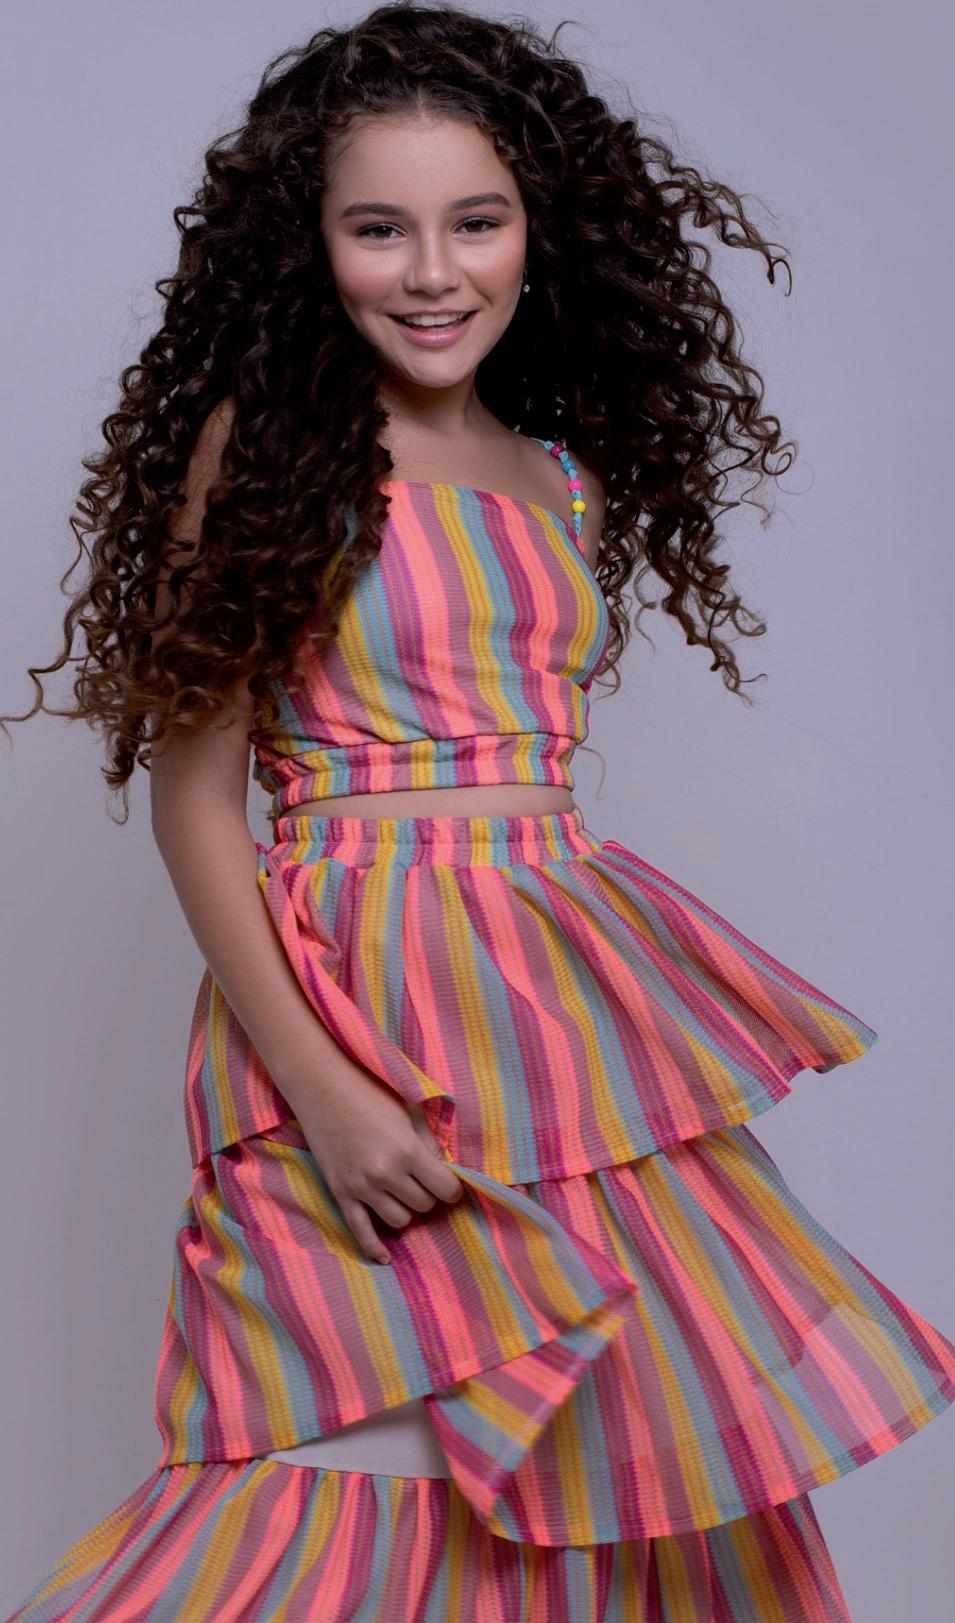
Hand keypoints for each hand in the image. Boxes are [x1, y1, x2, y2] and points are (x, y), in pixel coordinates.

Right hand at [288, 1058, 464, 1263]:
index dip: (451, 1187)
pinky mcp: (341, 1193)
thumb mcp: (410, 1111)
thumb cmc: (371, 1094)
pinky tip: (385, 1258)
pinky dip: (374, 1247)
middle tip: (420, 1180)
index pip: (445, 1189)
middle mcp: (385, 1174)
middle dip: (427, 1194)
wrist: (324, 1089)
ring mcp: (361, 1187)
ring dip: (405, 1209)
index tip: (447, 1183)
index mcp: (407, 1151)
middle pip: (423, 1205)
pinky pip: (360, 1231)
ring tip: (401, 1192)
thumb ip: (429, 1143)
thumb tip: (441, 1170)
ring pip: (399, 1220)